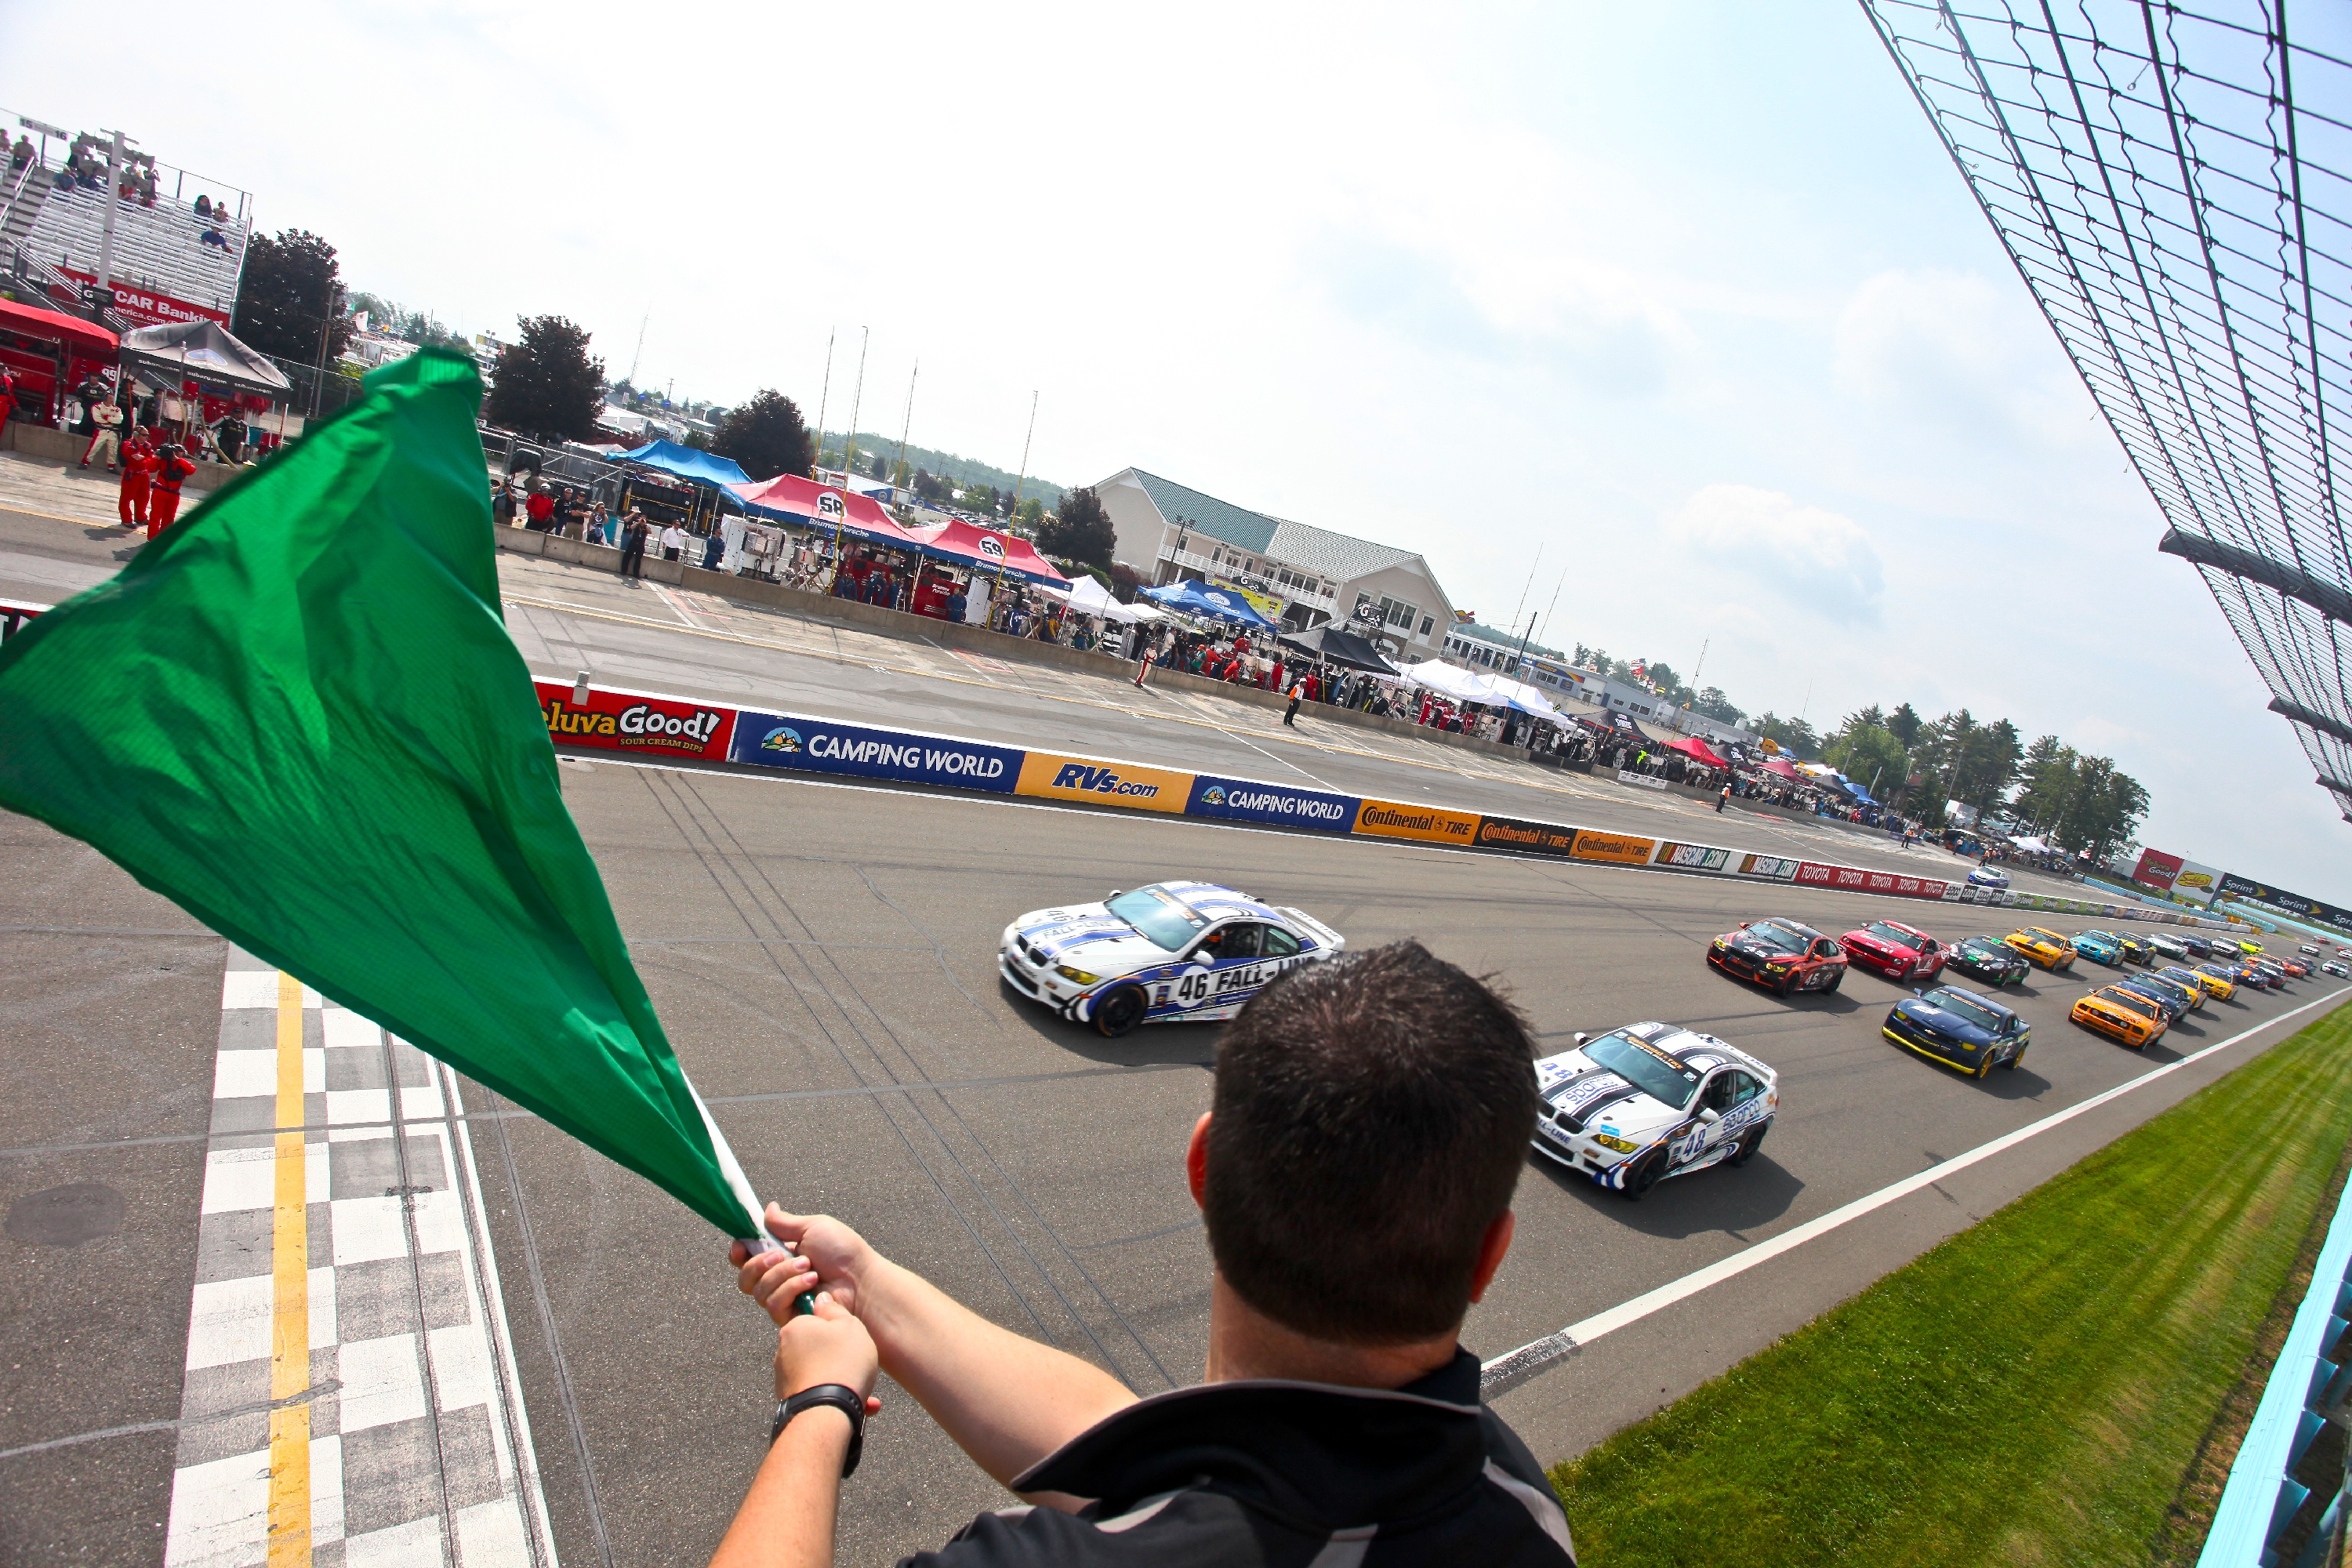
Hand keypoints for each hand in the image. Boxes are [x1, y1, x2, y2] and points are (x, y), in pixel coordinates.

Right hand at [731, 1206, 878, 1325]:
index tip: (741, 1245)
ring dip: (783, 1274)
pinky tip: (812, 1283)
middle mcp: (778, 1278)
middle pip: (745, 1277)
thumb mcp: (813, 1228)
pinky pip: (772, 1304)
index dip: (739, 1252)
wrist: (861, 1279)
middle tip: (781, 1255)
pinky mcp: (790, 1316)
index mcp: (782, 1255)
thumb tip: (768, 1208)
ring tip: (810, 1268)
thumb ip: (785, 1223)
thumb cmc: (843, 1251)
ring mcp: (783, 1298)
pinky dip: (791, 1289)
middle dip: (759, 1263)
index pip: (747, 1257)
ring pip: (757, 1290)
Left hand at [777, 1292, 881, 1411]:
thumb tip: (822, 1300)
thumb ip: (835, 1309)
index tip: (849, 1337)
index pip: (815, 1319)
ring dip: (841, 1379)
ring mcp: (785, 1379)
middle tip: (859, 1363)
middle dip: (839, 1356)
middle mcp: (784, 1352)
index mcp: (795, 1328)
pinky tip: (860, 1405)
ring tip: (863, 1390)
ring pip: (820, 1373)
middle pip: (817, 1347)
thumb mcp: (849, 1326)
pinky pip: (818, 1394)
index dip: (835, 1327)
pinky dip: (836, 1397)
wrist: (828, 1412)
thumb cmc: (842, 1363)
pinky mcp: (791, 1401)